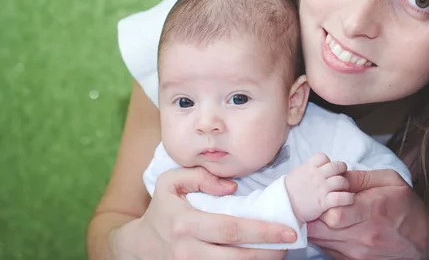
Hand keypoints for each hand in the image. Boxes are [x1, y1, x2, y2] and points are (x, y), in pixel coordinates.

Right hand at [113, 167, 296, 258]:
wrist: (138, 246)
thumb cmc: (161, 209)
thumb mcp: (171, 182)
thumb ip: (201, 176)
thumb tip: (232, 187)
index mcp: (185, 224)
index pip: (231, 229)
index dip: (262, 231)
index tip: (287, 230)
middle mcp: (188, 251)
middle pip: (237, 257)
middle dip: (269, 252)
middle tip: (291, 242)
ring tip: (281, 252)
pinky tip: (260, 259)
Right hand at [285, 153, 353, 222]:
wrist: (283, 206)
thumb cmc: (288, 191)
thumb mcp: (296, 174)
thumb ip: (308, 169)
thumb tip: (315, 167)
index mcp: (308, 167)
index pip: (323, 157)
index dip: (328, 162)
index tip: (328, 168)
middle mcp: (316, 175)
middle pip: (337, 166)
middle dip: (342, 170)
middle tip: (341, 176)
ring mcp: (321, 188)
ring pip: (341, 181)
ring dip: (345, 185)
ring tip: (344, 189)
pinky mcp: (324, 202)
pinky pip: (342, 197)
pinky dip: (348, 198)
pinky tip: (348, 199)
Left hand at [307, 169, 428, 259]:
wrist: (421, 238)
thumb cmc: (405, 205)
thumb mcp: (389, 180)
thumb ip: (359, 177)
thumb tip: (335, 176)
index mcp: (374, 210)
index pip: (334, 214)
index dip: (322, 202)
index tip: (322, 193)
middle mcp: (365, 236)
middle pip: (321, 230)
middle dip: (313, 214)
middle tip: (315, 202)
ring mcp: (359, 253)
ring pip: (320, 241)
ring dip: (316, 226)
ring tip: (322, 212)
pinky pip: (327, 250)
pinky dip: (324, 238)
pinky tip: (330, 227)